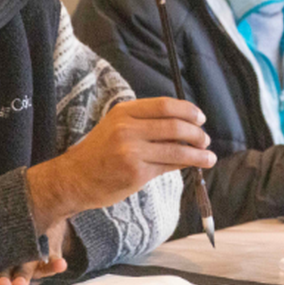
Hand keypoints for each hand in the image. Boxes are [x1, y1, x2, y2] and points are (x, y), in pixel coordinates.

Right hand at [0, 220, 70, 284]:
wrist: (42, 203)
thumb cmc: (9, 215)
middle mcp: (10, 263)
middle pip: (2, 277)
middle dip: (1, 282)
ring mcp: (29, 261)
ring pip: (25, 274)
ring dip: (23, 279)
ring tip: (21, 284)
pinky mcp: (48, 255)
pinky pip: (51, 262)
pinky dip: (55, 264)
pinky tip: (61, 264)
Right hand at [26, 97, 214, 224]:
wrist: (74, 179)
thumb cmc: (99, 153)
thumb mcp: (116, 127)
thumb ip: (144, 122)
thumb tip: (183, 123)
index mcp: (123, 112)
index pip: (164, 105)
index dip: (188, 111)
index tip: (200, 118)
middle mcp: (127, 128)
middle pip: (174, 125)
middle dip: (196, 133)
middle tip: (205, 139)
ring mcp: (132, 151)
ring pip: (176, 148)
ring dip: (198, 152)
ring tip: (209, 156)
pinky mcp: (136, 173)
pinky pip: (169, 166)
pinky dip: (186, 164)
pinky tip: (196, 165)